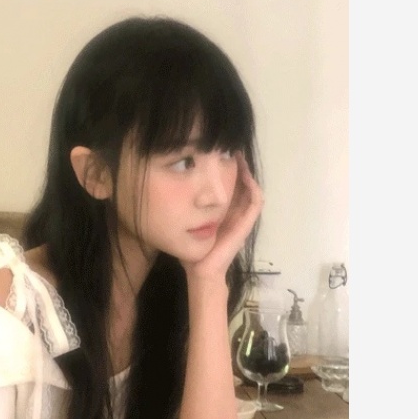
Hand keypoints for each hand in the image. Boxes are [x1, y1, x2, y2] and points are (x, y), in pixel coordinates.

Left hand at [184, 151, 263, 281]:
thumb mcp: (184, 224)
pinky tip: (244, 174)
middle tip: (229, 148)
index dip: (225, 170)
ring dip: (246, 173)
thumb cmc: (191, 250)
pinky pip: (255, 202)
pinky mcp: (246, 225)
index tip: (216, 153)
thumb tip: (164, 191)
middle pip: (240, 184)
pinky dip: (252, 187)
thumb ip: (181, 210)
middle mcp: (233, 213)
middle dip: (236, 167)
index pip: (227, 187)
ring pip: (250, 189)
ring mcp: (241, 219)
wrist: (200, 270)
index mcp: (221, 213)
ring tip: (238, 156)